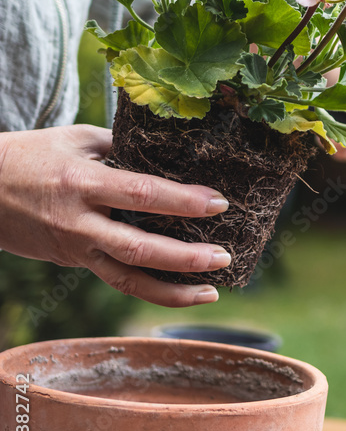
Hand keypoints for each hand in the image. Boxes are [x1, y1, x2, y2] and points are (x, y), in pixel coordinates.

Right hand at [0, 125, 230, 306]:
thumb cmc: (35, 155)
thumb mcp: (77, 138)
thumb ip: (122, 146)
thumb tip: (171, 151)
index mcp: (83, 182)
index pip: (142, 194)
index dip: (182, 201)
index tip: (218, 203)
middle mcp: (80, 221)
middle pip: (140, 247)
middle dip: (186, 256)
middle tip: (224, 255)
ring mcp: (76, 248)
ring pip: (128, 278)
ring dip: (173, 290)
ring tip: (212, 290)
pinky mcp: (74, 262)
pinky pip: (116, 280)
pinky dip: (151, 290)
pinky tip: (181, 292)